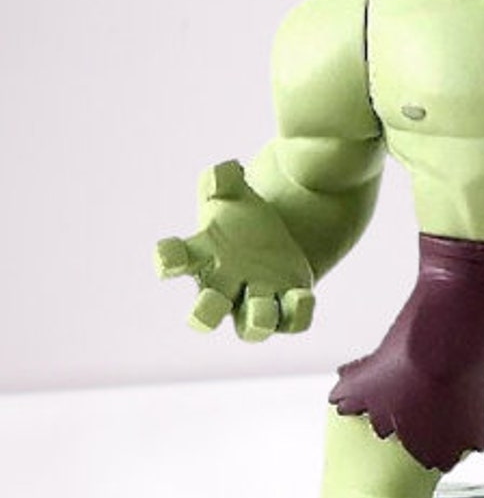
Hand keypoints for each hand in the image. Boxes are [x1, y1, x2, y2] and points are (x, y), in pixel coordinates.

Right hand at [155, 160, 315, 339]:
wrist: (289, 223)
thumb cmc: (246, 215)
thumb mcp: (234, 191)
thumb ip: (221, 178)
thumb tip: (223, 170)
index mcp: (203, 256)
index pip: (175, 260)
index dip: (167, 261)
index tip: (167, 261)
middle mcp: (226, 285)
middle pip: (205, 312)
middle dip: (204, 313)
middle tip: (212, 300)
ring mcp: (259, 298)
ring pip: (252, 327)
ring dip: (256, 319)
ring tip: (262, 303)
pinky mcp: (290, 303)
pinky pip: (293, 322)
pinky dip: (297, 314)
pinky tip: (303, 295)